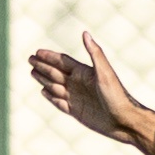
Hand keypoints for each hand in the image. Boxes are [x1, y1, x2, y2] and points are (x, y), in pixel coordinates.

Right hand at [28, 34, 154, 149]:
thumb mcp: (105, 73)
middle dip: (42, 66)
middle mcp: (79, 84)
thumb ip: (94, 53)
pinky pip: (59, 103)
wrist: (124, 121)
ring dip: (43, 79)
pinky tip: (44, 92)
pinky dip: (51, 97)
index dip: (49, 56)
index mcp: (84, 72)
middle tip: (30, 59)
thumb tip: (85, 33)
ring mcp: (77, 98)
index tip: (37, 51)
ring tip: (32, 72)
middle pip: (56, 72)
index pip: (62, 62)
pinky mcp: (77, 111)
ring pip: (55, 86)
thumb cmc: (117, 96)